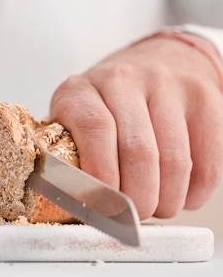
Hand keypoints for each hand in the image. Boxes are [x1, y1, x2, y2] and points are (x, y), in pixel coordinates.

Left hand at [50, 33, 222, 219]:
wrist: (158, 60)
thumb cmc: (106, 106)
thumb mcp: (73, 120)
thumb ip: (69, 157)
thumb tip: (75, 207)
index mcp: (82, 89)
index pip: (94, 129)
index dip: (100, 177)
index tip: (103, 208)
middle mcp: (123, 79)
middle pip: (138, 151)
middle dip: (137, 200)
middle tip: (133, 216)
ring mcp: (167, 85)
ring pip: (174, 160)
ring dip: (167, 200)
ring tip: (157, 207)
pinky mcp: (204, 97)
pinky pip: (207, 162)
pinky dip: (194, 193)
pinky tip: (181, 194)